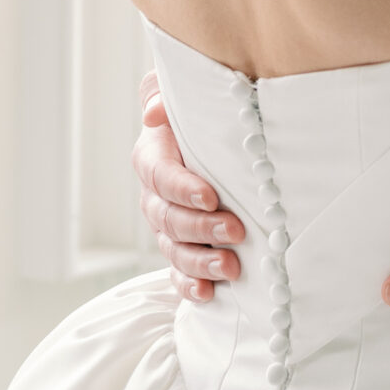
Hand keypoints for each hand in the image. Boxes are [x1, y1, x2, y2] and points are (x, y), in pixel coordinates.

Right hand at [133, 76, 243, 300]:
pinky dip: (190, 286)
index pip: (160, 175)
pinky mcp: (182, 249)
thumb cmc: (198, 113)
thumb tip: (153, 114)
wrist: (213, 138)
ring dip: (200, 261)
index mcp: (153, 157)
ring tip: (230, 267)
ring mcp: (167, 227)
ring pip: (174, 249)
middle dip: (201, 227)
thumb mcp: (181, 95)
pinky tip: (208, 294)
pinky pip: (178, 273)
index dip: (182, 188)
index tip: (210, 194)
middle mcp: (155, 197)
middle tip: (236, 230)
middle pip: (168, 218)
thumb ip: (162, 96)